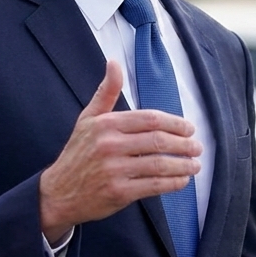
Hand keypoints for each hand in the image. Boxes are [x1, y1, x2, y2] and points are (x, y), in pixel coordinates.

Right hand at [39, 61, 202, 243]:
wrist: (58, 193)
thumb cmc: (78, 154)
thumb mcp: (87, 119)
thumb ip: (106, 92)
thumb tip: (113, 63)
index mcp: (106, 124)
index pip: (150, 119)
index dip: (175, 123)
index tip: (189, 128)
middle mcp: (110, 145)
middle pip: (158, 141)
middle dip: (184, 144)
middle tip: (197, 147)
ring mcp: (114, 170)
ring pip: (159, 164)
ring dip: (183, 165)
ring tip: (195, 165)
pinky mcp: (118, 193)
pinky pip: (154, 186)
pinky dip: (173, 183)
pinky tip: (182, 180)